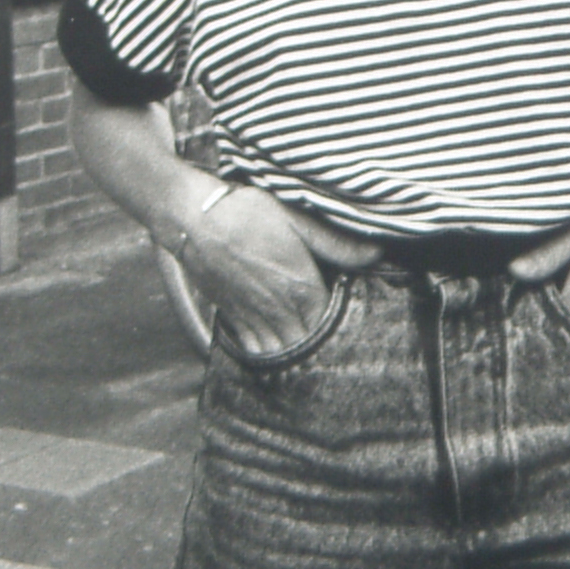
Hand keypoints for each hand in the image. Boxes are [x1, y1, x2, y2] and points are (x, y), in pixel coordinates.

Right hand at [179, 183, 375, 358]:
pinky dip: (269, 355)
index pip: (333, 325)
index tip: (355, 324)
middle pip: (309, 346)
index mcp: (302, 290)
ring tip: (310, 352)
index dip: (345, 327)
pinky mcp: (233, 318)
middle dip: (323, 348)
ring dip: (297, 355)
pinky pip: (255, 350)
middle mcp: (279, 311)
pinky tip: (278, 348)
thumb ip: (336, 244)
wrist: (193, 220)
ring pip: (282, 354)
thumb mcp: (297, 220)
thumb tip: (375, 255)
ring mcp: (254, 318)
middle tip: (336, 343)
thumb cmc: (246, 213)